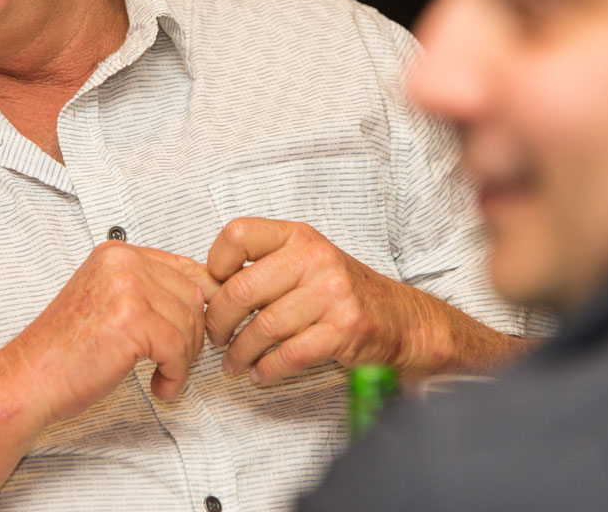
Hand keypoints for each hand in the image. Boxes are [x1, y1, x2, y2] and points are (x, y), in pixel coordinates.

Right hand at [4, 240, 218, 428]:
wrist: (29, 379)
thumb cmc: (63, 350)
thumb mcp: (107, 302)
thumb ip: (146, 291)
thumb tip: (201, 297)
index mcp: (116, 254)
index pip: (184, 268)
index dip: (197, 305)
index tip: (192, 332)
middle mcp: (122, 263)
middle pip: (193, 295)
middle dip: (191, 335)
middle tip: (175, 360)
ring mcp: (127, 288)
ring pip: (189, 323)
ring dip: (183, 359)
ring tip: (164, 375)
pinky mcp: (131, 320)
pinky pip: (178, 349)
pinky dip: (176, 375)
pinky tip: (161, 386)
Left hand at [205, 217, 473, 384]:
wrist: (401, 319)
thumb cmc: (341, 291)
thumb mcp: (306, 262)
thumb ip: (264, 267)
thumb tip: (207, 289)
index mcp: (299, 236)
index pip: (239, 234)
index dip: (215, 262)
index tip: (213, 288)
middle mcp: (315, 258)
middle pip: (241, 290)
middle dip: (218, 321)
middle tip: (215, 338)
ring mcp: (332, 294)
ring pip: (263, 328)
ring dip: (239, 353)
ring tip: (233, 363)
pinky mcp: (343, 330)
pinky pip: (288, 355)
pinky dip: (267, 370)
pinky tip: (260, 374)